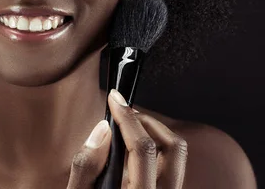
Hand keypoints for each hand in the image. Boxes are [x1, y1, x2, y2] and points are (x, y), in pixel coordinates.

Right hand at [66, 89, 187, 187]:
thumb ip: (86, 165)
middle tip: (122, 112)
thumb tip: (103, 129)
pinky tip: (131, 148)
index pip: (143, 148)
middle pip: (173, 147)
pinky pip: (171, 165)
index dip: (127, 117)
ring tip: (127, 127)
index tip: (115, 99)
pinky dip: (155, 147)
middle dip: (146, 121)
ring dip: (154, 132)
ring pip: (177, 155)